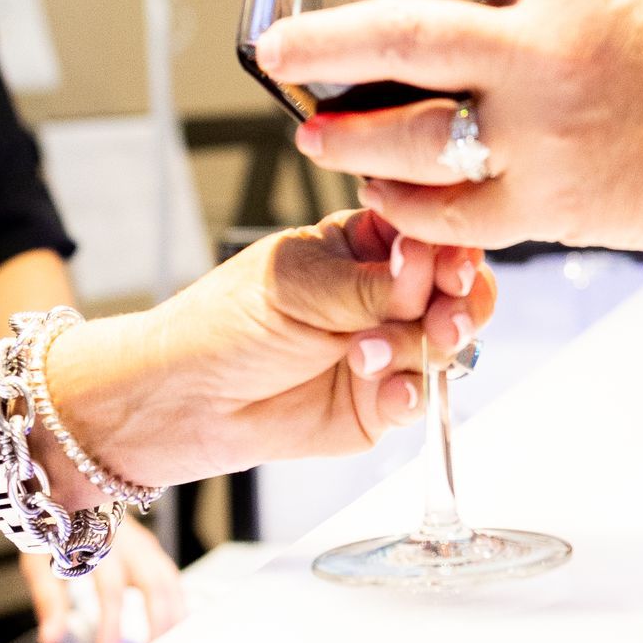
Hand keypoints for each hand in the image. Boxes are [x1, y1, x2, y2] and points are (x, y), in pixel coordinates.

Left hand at [20, 513, 185, 642]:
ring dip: (173, 615)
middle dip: (155, 624)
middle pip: (153, 584)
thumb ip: (49, 602)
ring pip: (169, 580)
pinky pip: (172, 577)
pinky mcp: (151, 548)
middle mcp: (127, 541)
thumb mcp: (40, 564)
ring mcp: (143, 543)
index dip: (111, 625)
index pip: (111, 590)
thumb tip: (50, 640)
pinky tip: (177, 625)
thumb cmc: (51, 533)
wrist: (67, 495)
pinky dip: (178, 602)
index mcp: (98, 545)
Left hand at [45, 213, 495, 498]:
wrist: (185, 401)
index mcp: (364, 246)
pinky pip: (421, 398)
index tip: (449, 267)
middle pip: (457, 293)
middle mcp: (385, 296)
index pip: (430, 238)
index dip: (450, 252)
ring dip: (422, 351)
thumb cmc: (224, 325)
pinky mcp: (381, 404)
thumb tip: (429, 263)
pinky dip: (410, 395)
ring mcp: (388, 350)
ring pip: (447, 347)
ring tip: (370, 357)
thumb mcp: (298, 286)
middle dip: (457, 306)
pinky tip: (383, 393)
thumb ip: (371, 283)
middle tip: (442, 319)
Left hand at [255, 0, 642, 254]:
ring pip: (406, 135)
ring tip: (313, 133)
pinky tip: (382, 191)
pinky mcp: (548, 206)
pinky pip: (446, 212)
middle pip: (396, 36)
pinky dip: (403, 205)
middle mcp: (547, 47)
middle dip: (317, 42)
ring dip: (343, 136)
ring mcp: (543, 133)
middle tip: (275, 48)